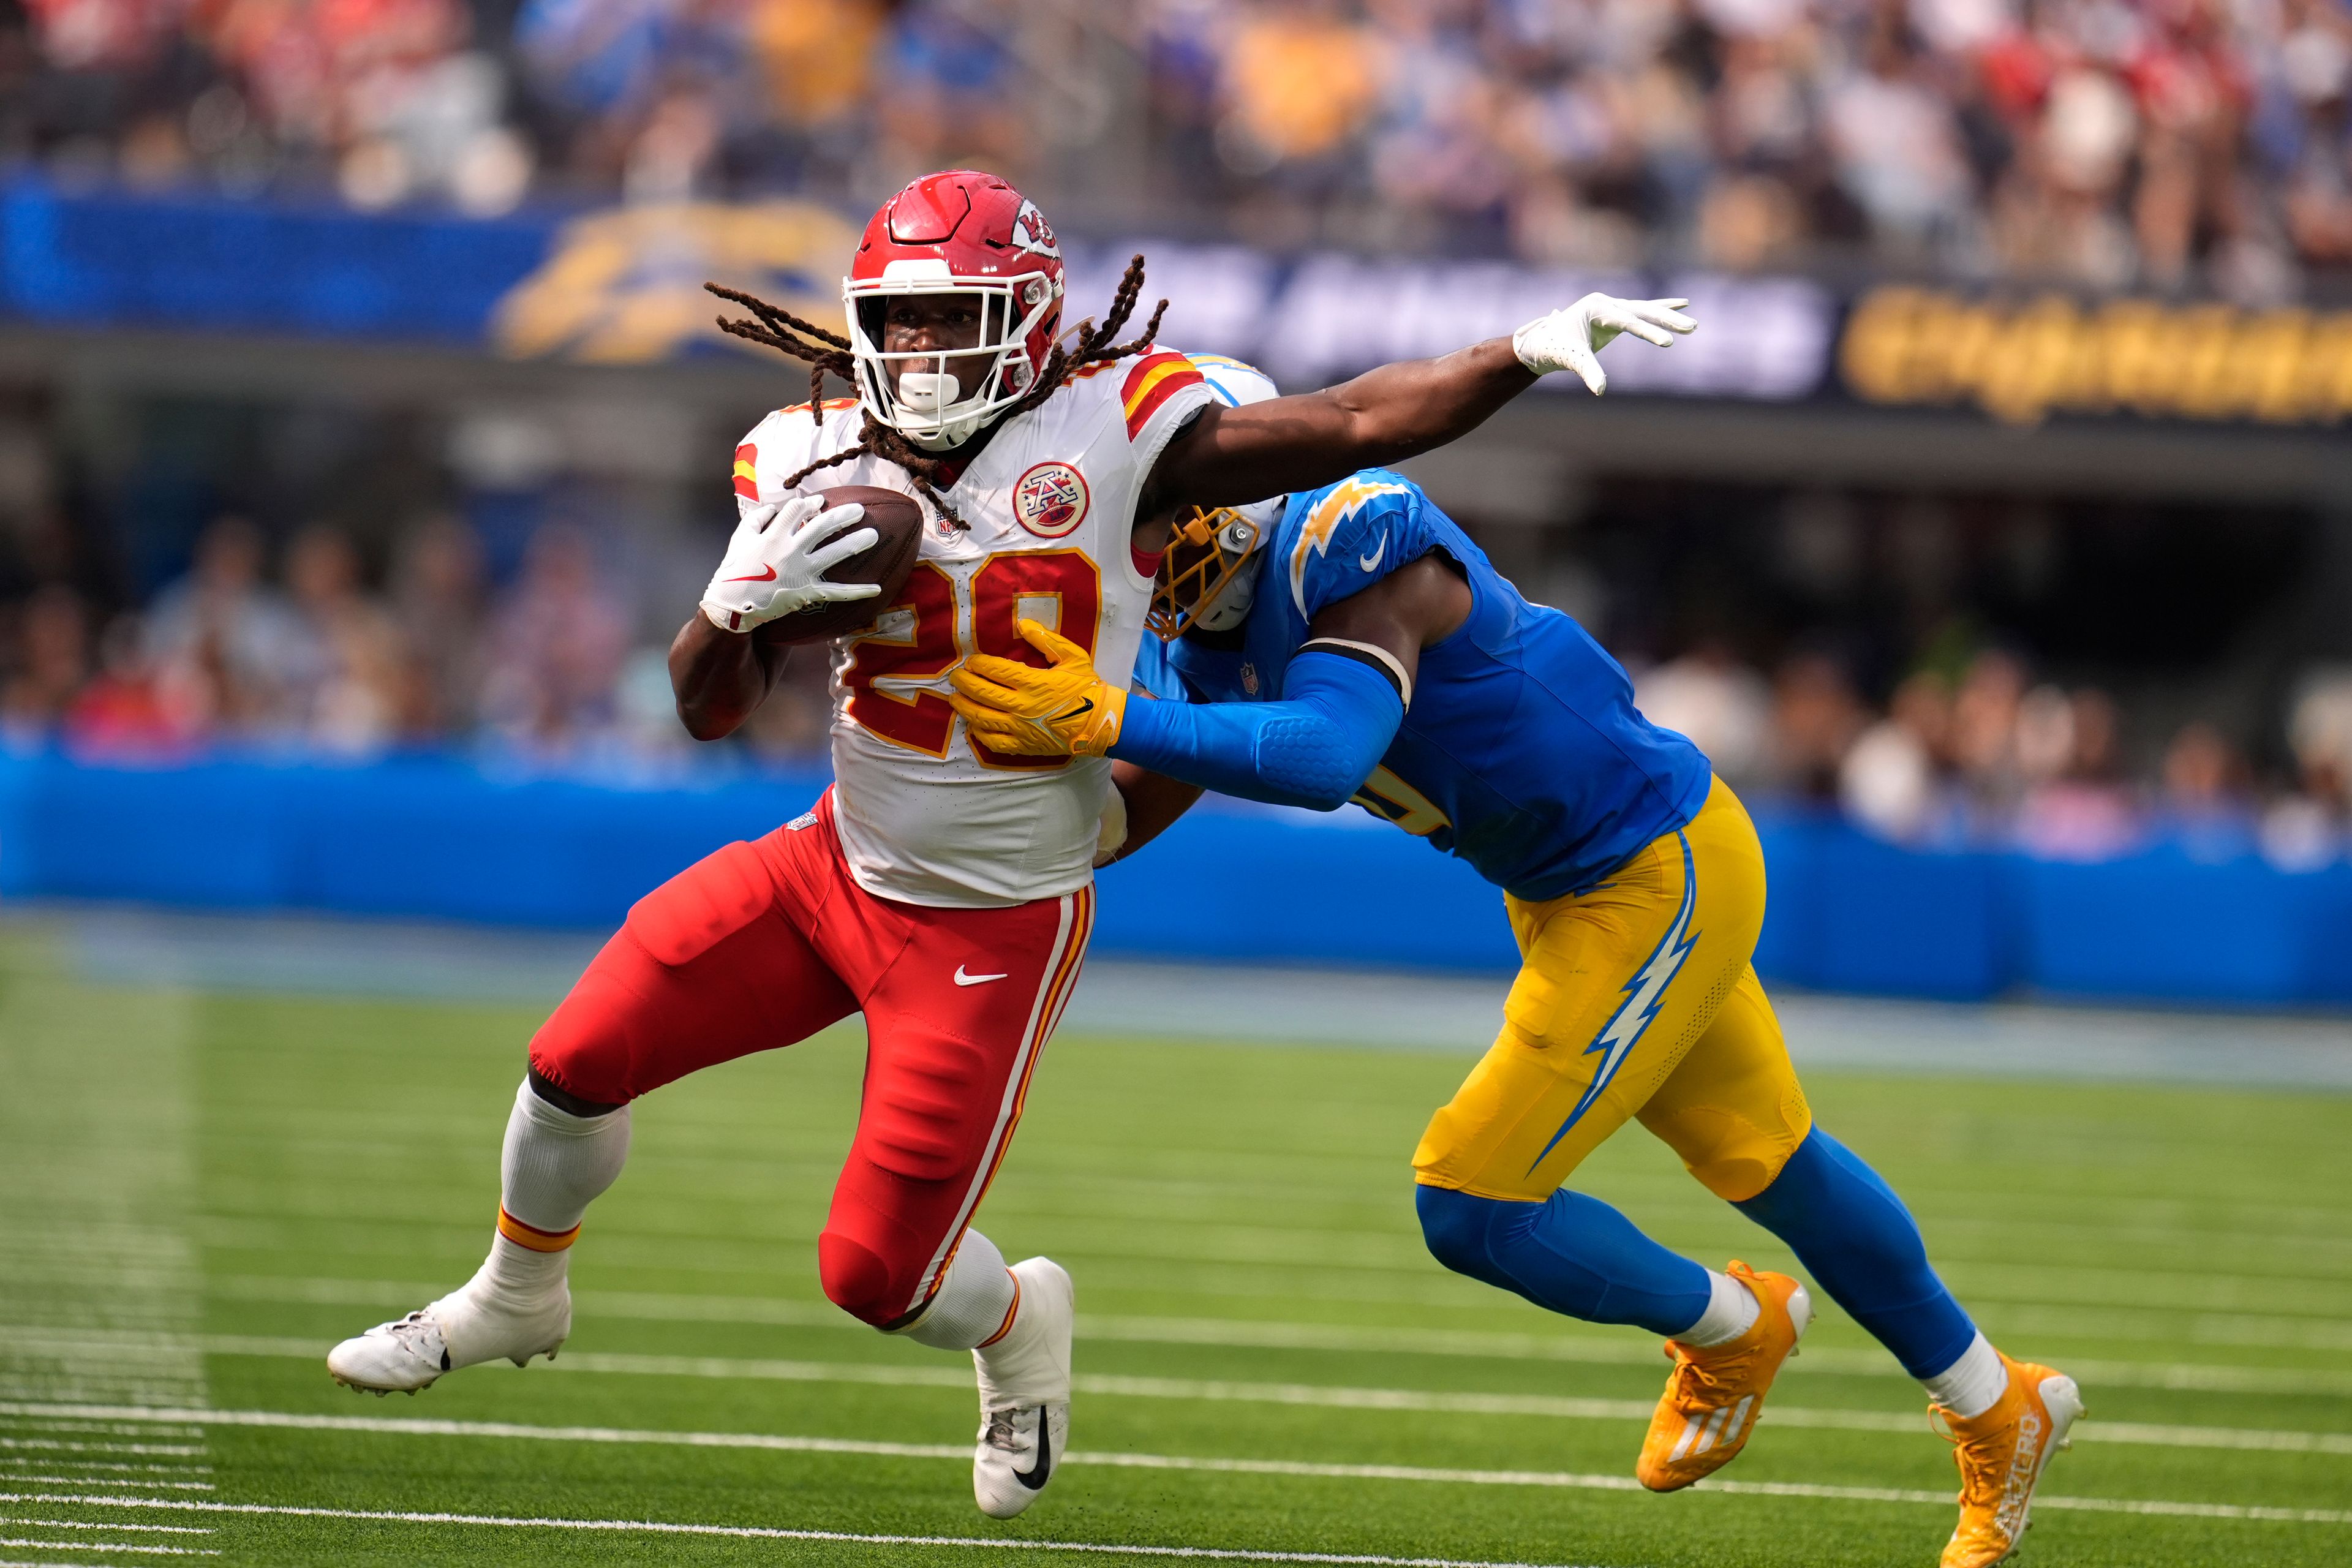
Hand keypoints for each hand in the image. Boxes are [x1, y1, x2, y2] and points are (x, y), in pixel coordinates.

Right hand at [699, 495, 879, 631]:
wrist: (733, 604)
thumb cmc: (734, 569)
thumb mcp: (739, 538)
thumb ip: (756, 519)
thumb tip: (773, 507)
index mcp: (774, 535)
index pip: (797, 510)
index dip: (810, 504)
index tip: (820, 502)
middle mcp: (791, 550)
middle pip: (823, 526)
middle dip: (843, 516)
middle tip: (859, 510)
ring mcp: (801, 572)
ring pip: (834, 553)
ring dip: (856, 543)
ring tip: (874, 535)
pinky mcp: (807, 592)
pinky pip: (837, 591)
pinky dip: (857, 591)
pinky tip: (877, 588)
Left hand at [947, 619, 1126, 757]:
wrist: (1100, 722)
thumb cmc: (1086, 688)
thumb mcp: (1072, 656)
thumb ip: (1046, 639)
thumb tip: (1021, 623)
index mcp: (1033, 682)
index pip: (995, 670)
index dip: (978, 664)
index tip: (971, 660)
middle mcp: (1022, 706)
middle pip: (982, 693)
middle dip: (964, 683)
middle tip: (955, 676)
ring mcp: (1021, 728)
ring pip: (982, 718)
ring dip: (964, 707)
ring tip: (955, 699)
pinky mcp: (1023, 746)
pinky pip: (994, 742)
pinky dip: (979, 734)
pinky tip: (972, 726)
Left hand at [1511, 294, 1696, 395]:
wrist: (1540, 341)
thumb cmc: (1553, 348)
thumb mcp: (1571, 360)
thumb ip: (1588, 371)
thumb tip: (1600, 391)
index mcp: (1597, 308)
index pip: (1628, 321)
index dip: (1649, 332)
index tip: (1668, 342)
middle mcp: (1607, 302)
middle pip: (1643, 311)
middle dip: (1667, 320)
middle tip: (1692, 327)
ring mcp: (1612, 307)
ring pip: (1646, 311)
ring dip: (1668, 317)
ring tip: (1692, 324)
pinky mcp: (1615, 316)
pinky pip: (1642, 312)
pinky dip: (1660, 310)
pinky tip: (1682, 304)